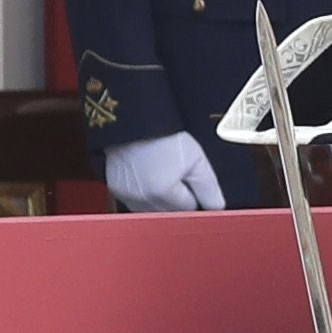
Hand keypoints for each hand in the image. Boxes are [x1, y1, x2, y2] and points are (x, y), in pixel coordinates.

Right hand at [98, 132, 222, 215]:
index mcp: (162, 192)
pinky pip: (135, 202)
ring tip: (161, 173)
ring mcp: (126, 195)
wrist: (135, 120)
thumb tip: (216, 208)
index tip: (189, 177)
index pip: (188, 209)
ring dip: (161, 199)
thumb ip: (208, 187)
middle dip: (178, 198)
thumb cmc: (164, 135)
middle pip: (170, 212)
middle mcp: (141, 198)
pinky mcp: (116, 190)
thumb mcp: (195, 158)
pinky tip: (148, 177)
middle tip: (175, 173)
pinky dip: (144, 195)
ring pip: (152, 210)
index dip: (193, 193)